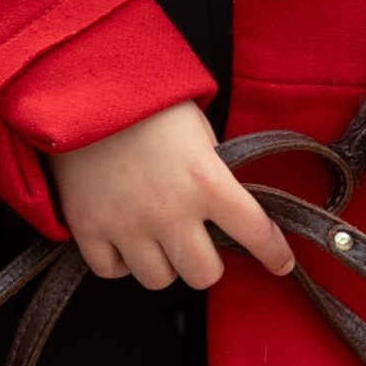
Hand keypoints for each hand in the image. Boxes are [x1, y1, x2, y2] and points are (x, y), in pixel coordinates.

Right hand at [52, 103, 297, 291]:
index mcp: (207, 181)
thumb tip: (223, 210)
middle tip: (197, 243)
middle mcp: (170, 211)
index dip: (274, 254)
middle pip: (203, 275)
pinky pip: (111, 271)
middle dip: (205, 261)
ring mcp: (126, 224)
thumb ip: (214, 173)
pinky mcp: (87, 227)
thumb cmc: (147, 103)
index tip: (281, 264)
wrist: (84, 86)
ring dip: (163, 263)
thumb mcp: (199, 132)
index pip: (255, 232)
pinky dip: (120, 262)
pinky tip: (123, 239)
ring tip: (157, 239)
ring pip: (159, 279)